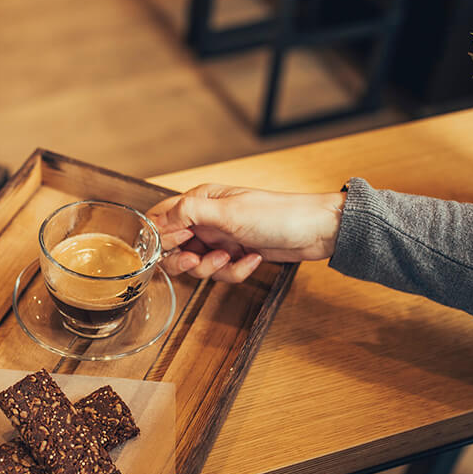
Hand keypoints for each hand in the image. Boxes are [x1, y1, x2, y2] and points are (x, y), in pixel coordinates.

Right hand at [146, 184, 344, 282]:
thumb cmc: (277, 214)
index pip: (161, 218)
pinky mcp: (234, 254)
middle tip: (195, 260)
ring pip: (196, 264)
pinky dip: (235, 270)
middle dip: (183, 259)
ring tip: (230, 257)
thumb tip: (157, 220)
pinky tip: (251, 259)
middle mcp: (206, 220)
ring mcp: (220, 238)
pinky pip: (221, 272)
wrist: (315, 231)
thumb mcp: (228, 212)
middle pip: (173, 247)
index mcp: (200, 201)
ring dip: (212, 267)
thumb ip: (188, 213)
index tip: (173, 246)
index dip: (160, 237)